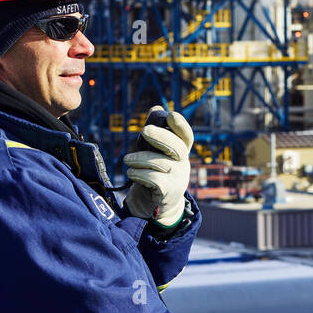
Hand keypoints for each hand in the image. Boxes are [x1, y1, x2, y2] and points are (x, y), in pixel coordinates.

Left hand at [123, 105, 192, 227]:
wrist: (158, 205)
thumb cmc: (156, 173)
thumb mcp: (156, 152)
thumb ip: (155, 132)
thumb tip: (156, 108)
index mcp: (181, 151)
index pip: (186, 136)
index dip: (180, 125)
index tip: (171, 115)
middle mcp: (183, 163)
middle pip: (176, 147)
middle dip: (161, 136)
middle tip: (145, 130)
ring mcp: (178, 177)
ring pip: (159, 162)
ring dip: (139, 159)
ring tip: (127, 160)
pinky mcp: (169, 191)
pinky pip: (153, 178)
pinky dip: (138, 173)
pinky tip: (132, 173)